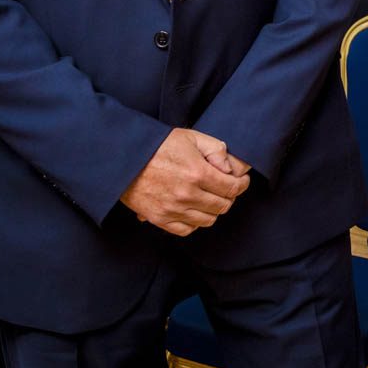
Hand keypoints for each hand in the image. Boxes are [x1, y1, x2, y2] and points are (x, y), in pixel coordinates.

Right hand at [120, 128, 250, 236]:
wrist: (125, 158)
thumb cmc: (159, 145)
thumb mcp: (192, 137)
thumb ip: (217, 150)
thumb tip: (232, 169)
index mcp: (198, 173)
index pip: (232, 188)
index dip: (242, 184)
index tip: (242, 180)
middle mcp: (187, 195)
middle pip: (222, 206)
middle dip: (229, 196)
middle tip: (226, 188)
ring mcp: (172, 209)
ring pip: (207, 220)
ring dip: (213, 210)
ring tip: (210, 198)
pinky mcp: (159, 219)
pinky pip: (186, 230)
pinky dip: (194, 223)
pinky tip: (194, 210)